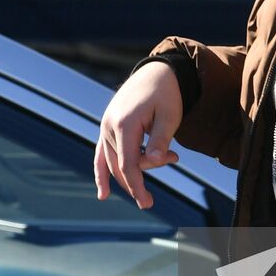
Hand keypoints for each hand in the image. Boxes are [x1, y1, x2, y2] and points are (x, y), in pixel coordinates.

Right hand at [95, 61, 181, 209]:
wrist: (156, 72)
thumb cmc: (167, 94)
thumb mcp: (170, 116)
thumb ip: (160, 140)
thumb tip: (152, 163)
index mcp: (125, 123)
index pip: (128, 164)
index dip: (137, 186)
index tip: (147, 204)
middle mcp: (109, 126)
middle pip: (123, 164)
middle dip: (147, 171)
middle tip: (175, 157)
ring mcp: (105, 127)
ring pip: (115, 161)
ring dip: (138, 167)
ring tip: (169, 156)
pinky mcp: (107, 127)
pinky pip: (101, 155)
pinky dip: (102, 173)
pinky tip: (102, 194)